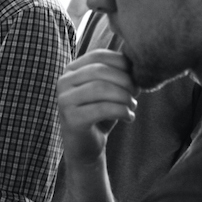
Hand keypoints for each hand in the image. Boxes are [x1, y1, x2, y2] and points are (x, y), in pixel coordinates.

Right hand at [56, 49, 137, 165]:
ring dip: (124, 97)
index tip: (135, 77)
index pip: (98, 55)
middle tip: (136, 94)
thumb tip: (137, 62)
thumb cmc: (100, 114)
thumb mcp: (109, 89)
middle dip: (125, 81)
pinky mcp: (71, 118)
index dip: (121, 63)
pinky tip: (129, 118)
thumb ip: (118, 73)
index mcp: (71, 70)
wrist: (86, 146)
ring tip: (132, 106)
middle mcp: (63, 82)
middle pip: (100, 71)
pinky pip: (102, 109)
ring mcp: (64, 100)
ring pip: (101, 88)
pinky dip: (122, 111)